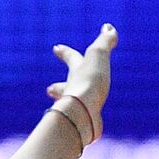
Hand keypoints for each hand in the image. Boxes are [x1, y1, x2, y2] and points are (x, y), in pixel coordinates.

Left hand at [46, 23, 116, 141]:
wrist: (83, 112)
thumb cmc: (89, 82)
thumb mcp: (98, 56)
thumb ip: (105, 42)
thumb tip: (109, 27)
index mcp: (78, 73)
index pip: (72, 59)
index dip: (65, 53)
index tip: (55, 48)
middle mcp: (75, 90)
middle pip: (65, 86)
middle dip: (58, 87)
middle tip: (49, 89)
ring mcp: (77, 108)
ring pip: (70, 108)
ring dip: (67, 107)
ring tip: (66, 112)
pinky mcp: (84, 125)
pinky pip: (83, 125)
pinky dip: (83, 125)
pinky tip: (86, 132)